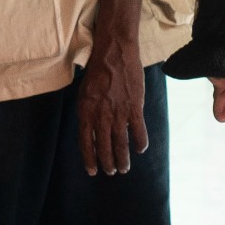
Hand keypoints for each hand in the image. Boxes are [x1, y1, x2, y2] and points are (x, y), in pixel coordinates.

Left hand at [76, 32, 148, 176]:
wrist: (114, 53)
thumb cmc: (97, 71)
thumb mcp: (84, 93)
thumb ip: (87, 113)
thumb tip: (90, 131)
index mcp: (85, 112)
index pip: (86, 143)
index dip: (89, 159)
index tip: (92, 171)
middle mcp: (101, 116)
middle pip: (104, 147)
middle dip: (107, 163)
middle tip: (111, 172)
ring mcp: (118, 113)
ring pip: (121, 143)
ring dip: (122, 159)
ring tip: (124, 168)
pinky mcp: (134, 107)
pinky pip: (138, 131)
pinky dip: (140, 142)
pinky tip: (140, 149)